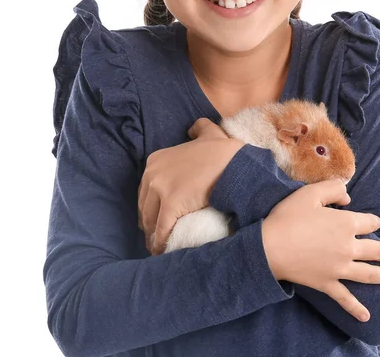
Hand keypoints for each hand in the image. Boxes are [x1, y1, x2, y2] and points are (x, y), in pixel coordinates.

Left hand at [137, 118, 244, 255]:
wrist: (234, 163)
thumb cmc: (223, 151)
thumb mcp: (208, 132)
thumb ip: (198, 128)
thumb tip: (192, 129)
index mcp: (156, 160)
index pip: (145, 190)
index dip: (151, 205)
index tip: (156, 217)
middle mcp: (153, 174)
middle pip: (145, 206)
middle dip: (149, 222)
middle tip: (157, 235)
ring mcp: (161, 189)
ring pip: (150, 220)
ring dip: (153, 235)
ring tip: (160, 247)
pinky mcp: (171, 205)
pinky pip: (161, 230)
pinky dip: (161, 242)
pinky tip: (163, 251)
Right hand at [261, 180, 379, 322]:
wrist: (270, 247)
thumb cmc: (288, 217)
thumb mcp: (309, 193)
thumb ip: (332, 189)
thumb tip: (349, 196)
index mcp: (345, 224)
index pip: (369, 222)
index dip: (371, 221)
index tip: (371, 222)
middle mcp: (348, 247)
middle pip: (377, 250)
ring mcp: (340, 268)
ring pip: (369, 273)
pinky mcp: (328, 284)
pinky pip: (345, 298)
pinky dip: (356, 308)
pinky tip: (366, 316)